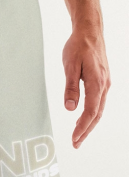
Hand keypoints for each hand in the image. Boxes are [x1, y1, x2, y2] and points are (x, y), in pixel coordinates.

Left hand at [62, 29, 110, 148]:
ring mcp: (105, 83)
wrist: (90, 31)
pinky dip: (93, 114)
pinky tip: (85, 118)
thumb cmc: (78, 46)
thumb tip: (70, 108)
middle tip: (75, 144)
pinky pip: (99, 102)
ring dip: (89, 124)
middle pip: (97, 115)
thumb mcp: (70, 65)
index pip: (91, 112)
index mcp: (97, 83)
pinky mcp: (103, 81)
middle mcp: (104, 85)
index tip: (73, 139)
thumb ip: (70, 87)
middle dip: (86, 131)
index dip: (82, 127)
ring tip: (79, 136)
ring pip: (99, 110)